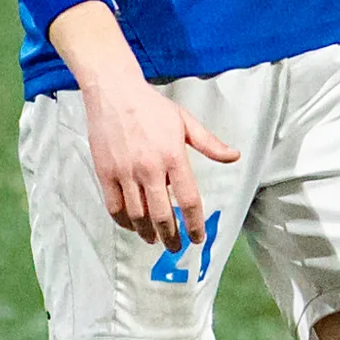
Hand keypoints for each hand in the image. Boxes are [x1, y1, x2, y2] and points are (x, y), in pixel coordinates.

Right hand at [78, 67, 239, 246]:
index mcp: (173, 156)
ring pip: (137, 216)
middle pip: (162, 215)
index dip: (194, 224)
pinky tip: (133, 226)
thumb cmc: (152, 107)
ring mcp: (125, 172)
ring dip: (148, 233)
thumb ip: (210, 144)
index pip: (189, 199)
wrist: (114, 93)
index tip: (197, 238)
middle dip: (171, 237)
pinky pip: (115, 207)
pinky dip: (124, 222)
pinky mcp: (105, 173)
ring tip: (154, 240)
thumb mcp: (186, 121)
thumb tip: (234, 156)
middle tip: (176, 247)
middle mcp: (149, 168)